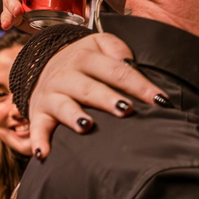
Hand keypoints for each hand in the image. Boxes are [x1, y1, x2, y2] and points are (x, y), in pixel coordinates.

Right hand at [25, 33, 166, 157]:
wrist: (43, 62)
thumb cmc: (85, 60)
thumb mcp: (100, 44)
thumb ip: (118, 50)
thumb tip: (131, 65)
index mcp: (86, 57)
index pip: (117, 71)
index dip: (140, 86)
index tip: (161, 101)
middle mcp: (66, 75)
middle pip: (90, 88)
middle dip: (107, 99)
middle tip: (125, 110)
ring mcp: (51, 94)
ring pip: (63, 105)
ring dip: (73, 116)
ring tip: (86, 126)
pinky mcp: (38, 112)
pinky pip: (37, 127)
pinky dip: (38, 140)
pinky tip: (44, 154)